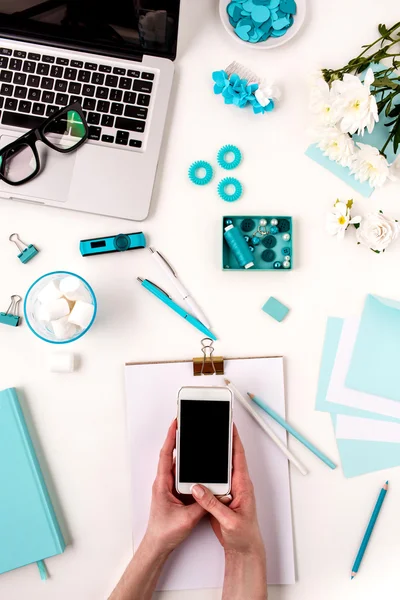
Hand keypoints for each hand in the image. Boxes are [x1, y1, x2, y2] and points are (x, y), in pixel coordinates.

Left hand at [143, 419, 205, 556]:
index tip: (175, 423)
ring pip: (177, 465)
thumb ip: (203, 503)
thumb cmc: (165, 532)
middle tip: (186, 425)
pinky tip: (198, 464)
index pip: (167, 455)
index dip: (171, 437)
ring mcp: (168, 487)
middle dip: (178, 439)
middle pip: (172, 455)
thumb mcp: (188, 518)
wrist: (158, 545)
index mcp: (163, 484)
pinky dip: (188, 467)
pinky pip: (182, 476)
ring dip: (184, 453)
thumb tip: (215, 491)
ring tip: (193, 439)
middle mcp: (164, 482)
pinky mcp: (174, 493)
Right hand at [191, 424, 264, 557]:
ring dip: (212, 457)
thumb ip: (212, 504)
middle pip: (229, 458)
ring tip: (203, 442)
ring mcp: (229, 490)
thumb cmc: (244, 536)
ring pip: (219, 469)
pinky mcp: (221, 497)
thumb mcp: (228, 520)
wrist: (243, 550)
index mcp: (243, 485)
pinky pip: (213, 481)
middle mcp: (237, 484)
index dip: (234, 439)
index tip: (229, 424)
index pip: (238, 456)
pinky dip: (205, 473)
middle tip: (214, 427)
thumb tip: (197, 488)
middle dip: (222, 441)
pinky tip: (197, 468)